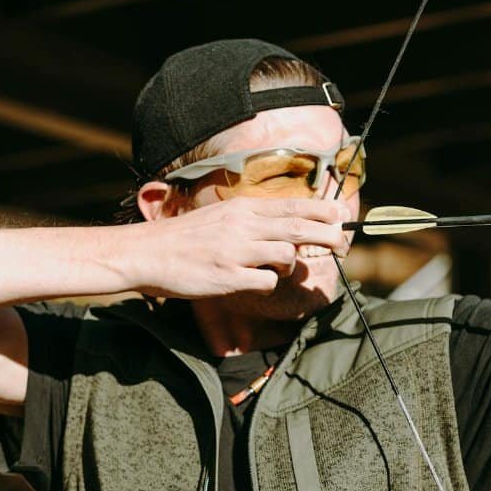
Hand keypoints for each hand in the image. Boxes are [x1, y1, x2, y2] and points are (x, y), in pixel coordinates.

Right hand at [128, 197, 351, 297]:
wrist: (147, 253)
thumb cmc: (185, 238)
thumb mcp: (220, 218)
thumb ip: (251, 221)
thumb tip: (285, 228)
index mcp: (242, 208)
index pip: (292, 206)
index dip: (322, 212)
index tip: (341, 217)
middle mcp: (243, 225)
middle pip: (298, 227)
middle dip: (327, 235)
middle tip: (343, 244)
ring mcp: (236, 251)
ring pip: (286, 256)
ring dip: (290, 267)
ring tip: (276, 269)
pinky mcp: (228, 276)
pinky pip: (266, 282)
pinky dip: (267, 284)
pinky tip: (252, 282)